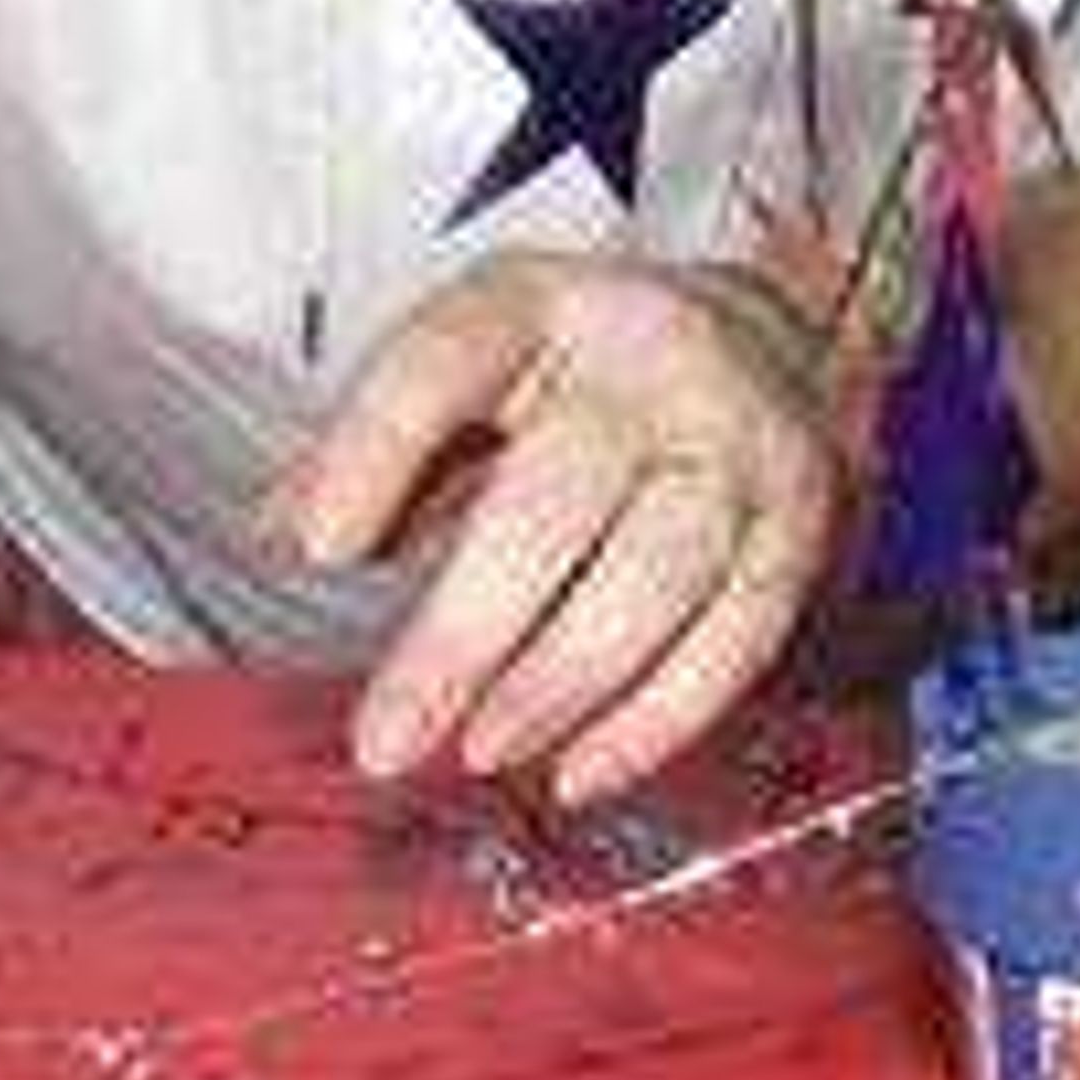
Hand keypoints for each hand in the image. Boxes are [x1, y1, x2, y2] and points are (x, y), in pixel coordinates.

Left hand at [275, 253, 847, 808]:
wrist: (769, 342)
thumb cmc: (578, 377)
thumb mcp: (472, 368)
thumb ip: (379, 447)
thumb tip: (280, 533)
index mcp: (539, 306)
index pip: (444, 360)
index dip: (376, 451)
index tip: (318, 550)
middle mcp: (652, 361)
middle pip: (556, 498)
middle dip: (463, 633)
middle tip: (386, 740)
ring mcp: (741, 442)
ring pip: (657, 577)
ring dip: (558, 685)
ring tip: (479, 752)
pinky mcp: (799, 526)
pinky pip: (736, 638)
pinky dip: (656, 722)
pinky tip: (579, 774)